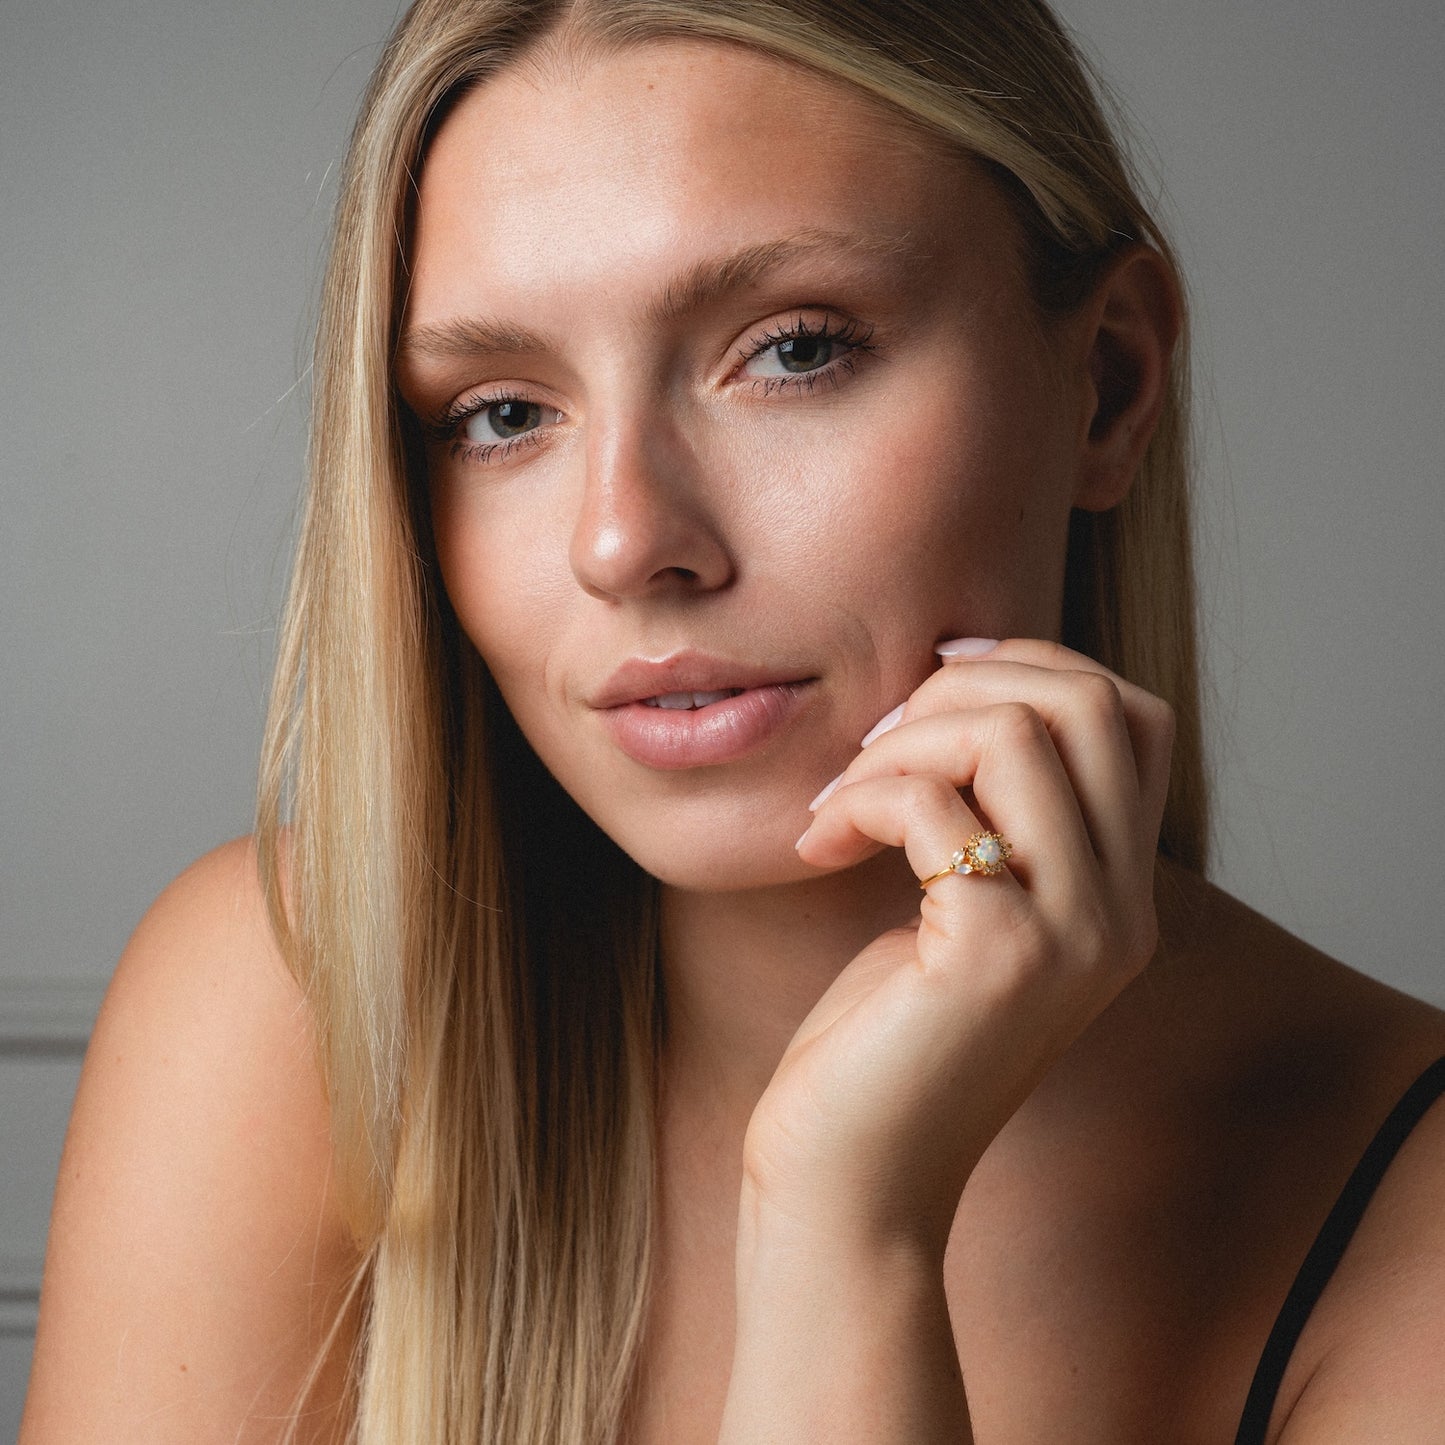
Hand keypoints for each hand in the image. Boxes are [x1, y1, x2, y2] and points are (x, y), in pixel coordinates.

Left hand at [744, 637, 1174, 1255]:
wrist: (854, 1175)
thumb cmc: (888, 1031)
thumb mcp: (962, 901)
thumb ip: (992, 808)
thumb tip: (954, 675)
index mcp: (1119, 893)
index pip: (1131, 715)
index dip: (1033, 667)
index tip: (932, 685)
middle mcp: (1120, 911)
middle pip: (1088, 703)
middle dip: (960, 689)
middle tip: (875, 747)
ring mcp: (1070, 934)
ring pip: (1015, 735)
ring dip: (900, 744)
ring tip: (840, 800)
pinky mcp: (994, 955)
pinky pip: (930, 807)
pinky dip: (857, 800)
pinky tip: (816, 846)